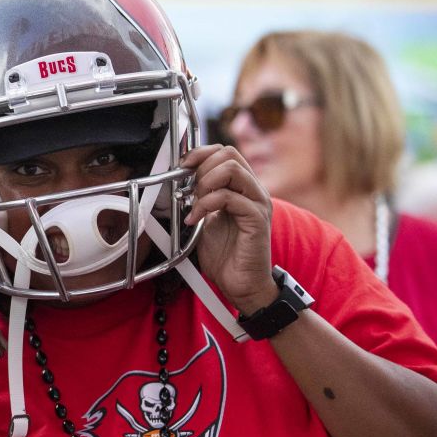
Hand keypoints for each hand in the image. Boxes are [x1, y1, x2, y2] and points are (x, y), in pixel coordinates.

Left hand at [180, 145, 276, 313]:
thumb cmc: (225, 255)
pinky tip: (195, 219)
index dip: (200, 153)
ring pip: (232, 169)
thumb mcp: (206, 219)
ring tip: (195, 203)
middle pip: (228, 154)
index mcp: (242, 188)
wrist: (240, 284)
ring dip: (205, 182)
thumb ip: (200, 198)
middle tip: (189, 191)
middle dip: (201, 167)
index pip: (225, 152)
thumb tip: (179, 183)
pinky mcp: (257, 219)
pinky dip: (206, 204)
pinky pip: (230, 197)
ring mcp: (258, 203)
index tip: (182, 166)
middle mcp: (253, 191)